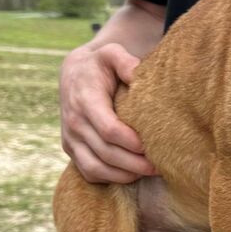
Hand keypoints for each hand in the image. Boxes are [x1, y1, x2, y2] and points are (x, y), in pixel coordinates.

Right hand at [60, 43, 155, 183]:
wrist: (74, 74)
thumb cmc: (100, 65)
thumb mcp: (112, 53)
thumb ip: (126, 61)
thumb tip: (138, 74)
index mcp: (85, 100)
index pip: (108, 129)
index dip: (131, 142)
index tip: (152, 146)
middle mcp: (74, 122)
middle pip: (106, 153)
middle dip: (135, 163)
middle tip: (160, 166)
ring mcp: (70, 138)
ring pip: (96, 168)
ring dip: (124, 174)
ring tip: (149, 172)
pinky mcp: (71, 149)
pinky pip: (89, 172)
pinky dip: (111, 177)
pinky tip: (132, 173)